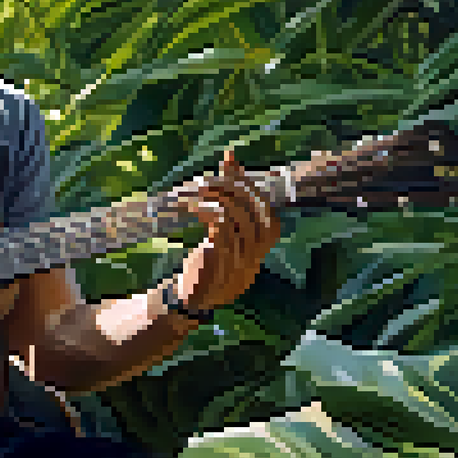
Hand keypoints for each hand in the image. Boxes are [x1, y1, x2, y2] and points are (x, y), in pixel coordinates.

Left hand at [174, 150, 282, 311]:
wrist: (194, 297)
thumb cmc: (211, 260)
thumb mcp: (224, 232)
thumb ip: (230, 202)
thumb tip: (230, 160)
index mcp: (262, 246)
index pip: (265, 208)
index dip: (248, 184)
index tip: (229, 164)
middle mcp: (257, 252)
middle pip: (256, 209)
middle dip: (232, 187)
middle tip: (207, 180)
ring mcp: (241, 257)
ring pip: (238, 215)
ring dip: (216, 198)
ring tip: (196, 191)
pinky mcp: (220, 260)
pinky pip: (221, 227)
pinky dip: (207, 211)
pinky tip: (191, 208)